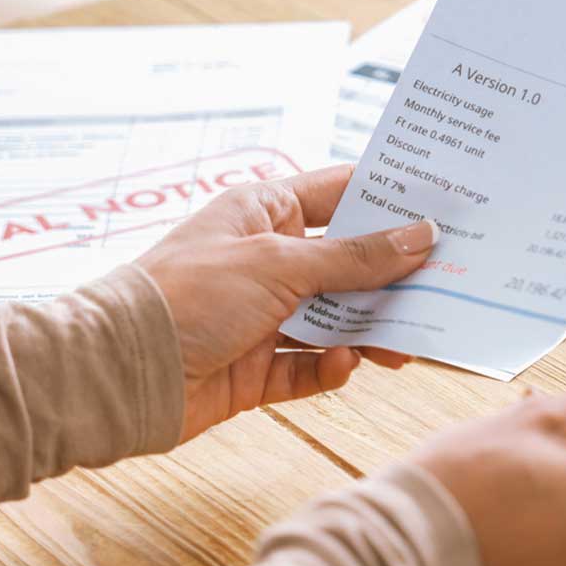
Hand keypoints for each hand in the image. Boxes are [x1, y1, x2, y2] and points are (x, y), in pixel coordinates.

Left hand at [128, 164, 433, 441]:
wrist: (117, 373)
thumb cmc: (187, 295)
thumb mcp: (279, 264)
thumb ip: (354, 258)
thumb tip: (421, 235)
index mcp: (264, 212)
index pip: (340, 193)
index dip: (391, 197)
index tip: (446, 204)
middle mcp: (267, 259)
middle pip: (349, 262)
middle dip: (393, 275)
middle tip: (447, 283)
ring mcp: (263, 315)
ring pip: (337, 319)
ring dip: (371, 330)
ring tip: (407, 343)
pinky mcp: (258, 368)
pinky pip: (311, 367)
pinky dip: (331, 369)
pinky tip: (344, 366)